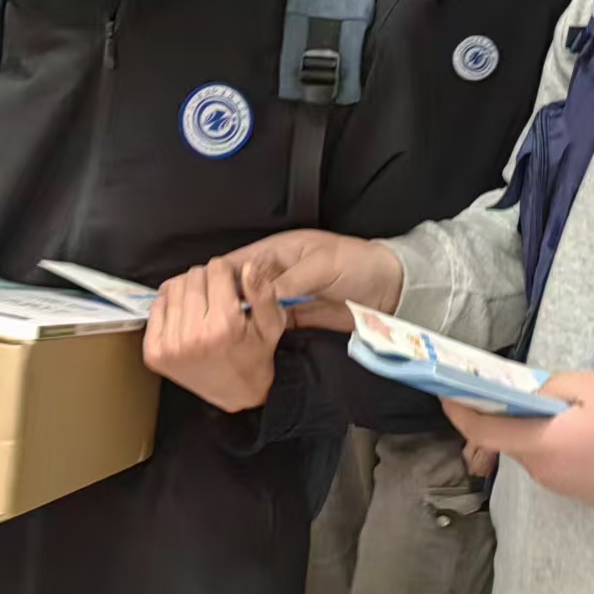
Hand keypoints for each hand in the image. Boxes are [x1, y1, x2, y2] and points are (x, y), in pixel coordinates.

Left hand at [144, 258, 284, 412]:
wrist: (236, 393)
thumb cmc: (254, 357)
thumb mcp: (271, 325)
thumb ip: (263, 293)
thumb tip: (248, 267)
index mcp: (223, 326)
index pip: (216, 269)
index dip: (226, 272)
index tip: (229, 284)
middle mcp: (193, 336)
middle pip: (193, 277)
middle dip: (207, 281)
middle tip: (216, 298)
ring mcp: (170, 345)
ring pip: (173, 288)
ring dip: (188, 292)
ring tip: (202, 308)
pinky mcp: (154, 351)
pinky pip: (156, 306)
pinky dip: (170, 306)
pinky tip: (185, 318)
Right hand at [221, 230, 403, 331]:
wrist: (389, 291)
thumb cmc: (359, 265)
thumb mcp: (323, 265)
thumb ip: (290, 280)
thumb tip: (257, 294)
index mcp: (278, 251)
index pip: (238, 262)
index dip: (219, 277)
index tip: (204, 295)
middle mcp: (275, 274)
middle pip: (239, 288)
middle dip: (225, 302)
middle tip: (212, 322)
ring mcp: (283, 297)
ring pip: (251, 308)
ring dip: (240, 320)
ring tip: (224, 334)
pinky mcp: (293, 317)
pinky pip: (268, 325)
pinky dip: (258, 333)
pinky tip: (247, 341)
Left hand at [442, 372, 593, 508]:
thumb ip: (552, 385)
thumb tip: (525, 389)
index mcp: (539, 442)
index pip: (483, 431)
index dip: (460, 412)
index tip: (445, 394)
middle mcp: (538, 468)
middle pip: (504, 438)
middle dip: (501, 413)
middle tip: (509, 387)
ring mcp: (553, 482)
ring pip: (526, 448)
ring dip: (528, 427)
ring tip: (555, 404)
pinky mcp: (569, 488)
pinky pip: (545, 459)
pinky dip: (544, 441)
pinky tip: (569, 426)